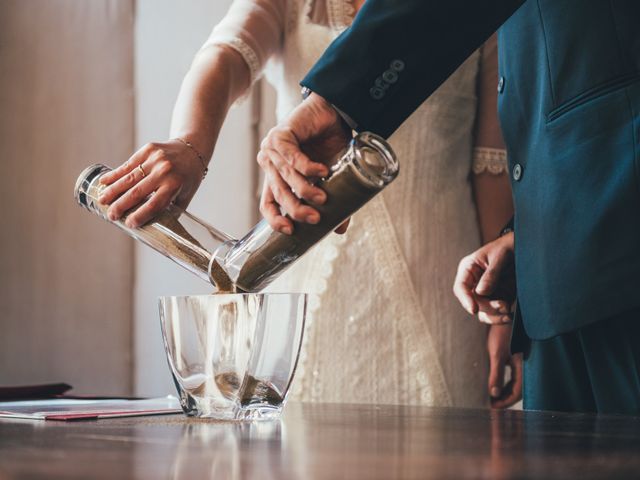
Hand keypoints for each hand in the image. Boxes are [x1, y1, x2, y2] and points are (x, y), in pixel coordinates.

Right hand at [97, 139, 205, 227]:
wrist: (193, 148)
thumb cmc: (188, 177)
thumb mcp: (186, 195)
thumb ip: (172, 210)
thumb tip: (157, 229)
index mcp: (175, 185)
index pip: (155, 204)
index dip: (141, 215)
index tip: (129, 224)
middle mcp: (165, 171)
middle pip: (138, 192)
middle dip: (121, 205)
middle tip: (111, 216)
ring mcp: (155, 159)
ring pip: (129, 177)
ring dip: (113, 190)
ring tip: (102, 201)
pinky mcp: (148, 149)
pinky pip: (128, 164)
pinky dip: (115, 174)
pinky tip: (104, 182)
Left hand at [257, 92, 351, 234]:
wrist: (334, 111)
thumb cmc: (330, 143)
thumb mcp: (333, 176)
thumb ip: (333, 200)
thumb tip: (339, 230)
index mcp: (276, 176)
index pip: (268, 203)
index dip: (275, 219)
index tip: (290, 231)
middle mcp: (270, 164)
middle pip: (278, 194)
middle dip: (296, 209)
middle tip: (315, 218)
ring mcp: (272, 149)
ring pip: (285, 177)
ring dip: (304, 190)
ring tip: (323, 197)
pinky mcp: (280, 135)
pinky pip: (292, 157)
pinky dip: (307, 167)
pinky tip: (322, 171)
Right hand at [453, 232, 515, 323]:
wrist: (526, 246)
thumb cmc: (509, 246)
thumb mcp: (500, 256)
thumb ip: (491, 274)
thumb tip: (481, 292)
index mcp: (469, 269)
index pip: (461, 287)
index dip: (466, 299)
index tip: (474, 309)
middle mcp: (474, 282)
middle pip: (474, 302)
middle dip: (488, 307)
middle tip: (504, 306)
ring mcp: (486, 292)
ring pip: (483, 312)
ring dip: (494, 316)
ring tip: (509, 314)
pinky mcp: (499, 298)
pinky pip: (495, 313)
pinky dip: (501, 317)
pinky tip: (511, 316)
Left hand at [487, 323, 522, 407]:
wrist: (507, 313)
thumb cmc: (503, 332)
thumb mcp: (497, 354)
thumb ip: (496, 374)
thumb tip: (493, 393)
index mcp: (524, 368)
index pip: (516, 393)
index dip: (504, 402)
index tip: (492, 407)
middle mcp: (526, 366)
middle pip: (517, 389)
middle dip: (504, 398)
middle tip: (491, 404)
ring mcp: (522, 362)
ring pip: (515, 382)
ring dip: (504, 390)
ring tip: (491, 396)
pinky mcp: (518, 357)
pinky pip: (513, 375)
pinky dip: (505, 381)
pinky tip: (496, 383)